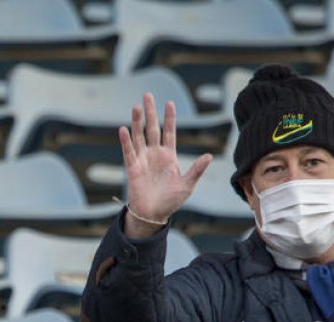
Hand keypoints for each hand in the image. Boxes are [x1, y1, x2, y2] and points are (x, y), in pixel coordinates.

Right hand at [118, 93, 211, 238]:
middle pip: (152, 128)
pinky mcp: (133, 168)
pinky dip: (126, 141)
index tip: (169, 103)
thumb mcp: (187, 185)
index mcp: (169, 156)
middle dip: (150, 112)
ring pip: (139, 136)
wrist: (153, 214)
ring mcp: (143, 159)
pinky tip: (124, 129)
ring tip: (136, 106)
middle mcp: (155, 154)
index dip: (169, 118)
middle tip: (147, 95)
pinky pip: (129, 151)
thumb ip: (197, 170)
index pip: (169, 132)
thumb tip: (209, 156)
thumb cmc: (171, 201)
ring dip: (137, 121)